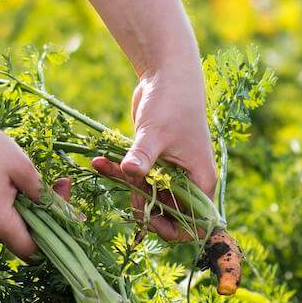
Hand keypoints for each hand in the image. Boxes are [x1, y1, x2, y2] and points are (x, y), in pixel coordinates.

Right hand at [0, 107, 68, 261]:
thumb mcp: (21, 165)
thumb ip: (43, 195)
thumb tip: (68, 215)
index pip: (30, 250)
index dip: (49, 235)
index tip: (57, 208)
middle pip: (14, 235)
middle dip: (31, 214)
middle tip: (40, 183)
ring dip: (9, 209)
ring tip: (9, 176)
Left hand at [90, 65, 215, 242]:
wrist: (166, 73)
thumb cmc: (171, 102)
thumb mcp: (155, 131)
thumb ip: (142, 155)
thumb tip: (129, 172)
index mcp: (200, 180)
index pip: (196, 223)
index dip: (175, 229)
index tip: (151, 217)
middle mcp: (189, 180)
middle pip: (167, 212)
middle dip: (143, 205)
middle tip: (124, 187)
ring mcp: (171, 171)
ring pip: (148, 194)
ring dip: (125, 186)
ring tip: (104, 166)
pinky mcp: (154, 160)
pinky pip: (137, 178)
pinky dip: (120, 173)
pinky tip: (101, 162)